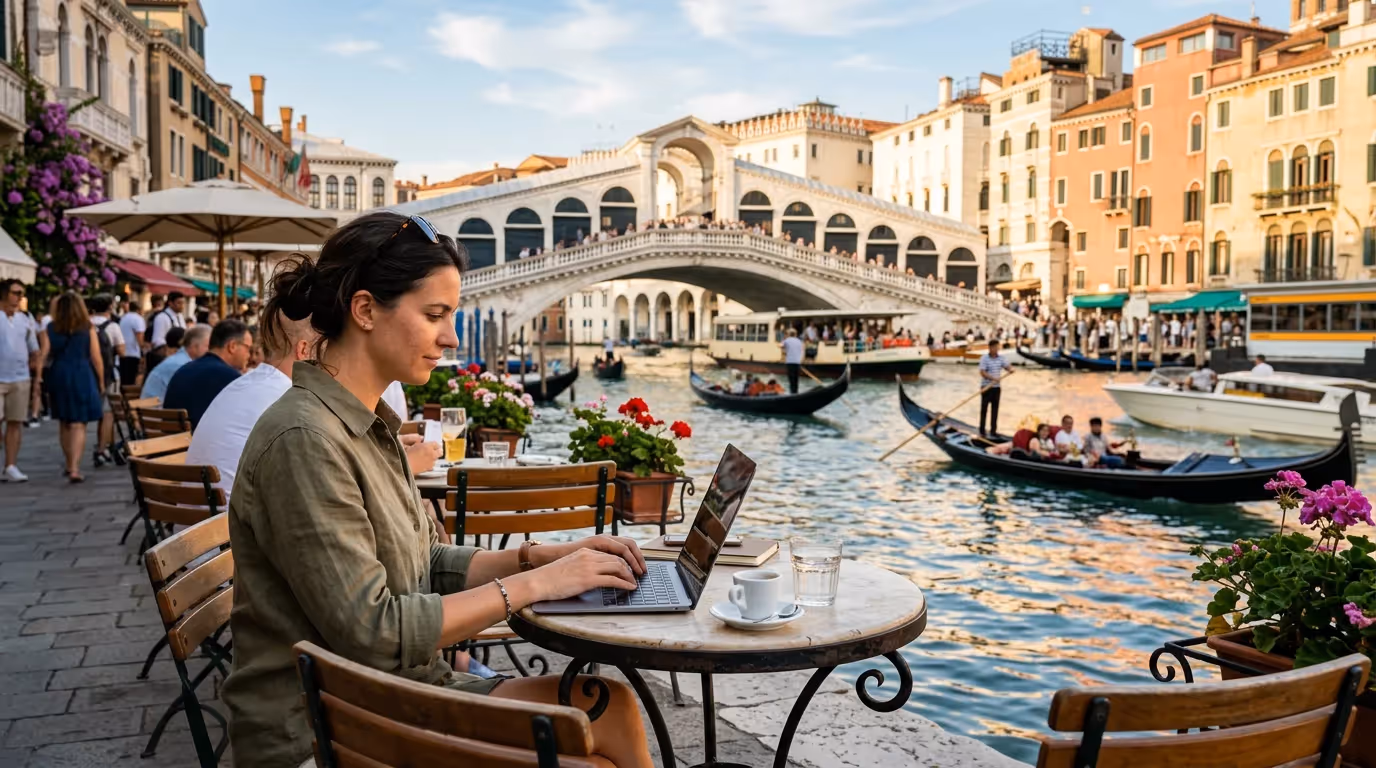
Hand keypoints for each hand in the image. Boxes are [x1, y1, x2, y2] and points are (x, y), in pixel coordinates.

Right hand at [402, 436, 440, 474]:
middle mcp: (431, 455)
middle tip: (431, 450)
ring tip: (425, 457)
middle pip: (440, 451)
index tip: (430, 444)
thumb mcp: (406, 442)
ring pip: (436, 458)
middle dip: (437, 450)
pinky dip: (429, 463)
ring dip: (432, 457)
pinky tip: (423, 463)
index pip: (436, 443)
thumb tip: (421, 438)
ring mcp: (431, 463)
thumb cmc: (402, 454)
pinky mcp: (428, 469)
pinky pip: (432, 465)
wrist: (402, 467)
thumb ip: (415, 438)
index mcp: (427, 447)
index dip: (433, 444)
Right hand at [519, 547, 640, 602]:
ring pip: (618, 567)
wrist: (538, 581)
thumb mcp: (570, 566)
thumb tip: (593, 575)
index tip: (629, 568)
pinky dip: (625, 583)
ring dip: (630, 575)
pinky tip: (630, 588)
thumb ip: (583, 566)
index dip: (623, 560)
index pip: (610, 553)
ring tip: (634, 583)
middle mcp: (589, 556)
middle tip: (637, 575)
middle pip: (617, 558)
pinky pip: (613, 580)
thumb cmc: (550, 577)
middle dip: (630, 567)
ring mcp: (589, 566)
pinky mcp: (588, 579)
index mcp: (585, 551)